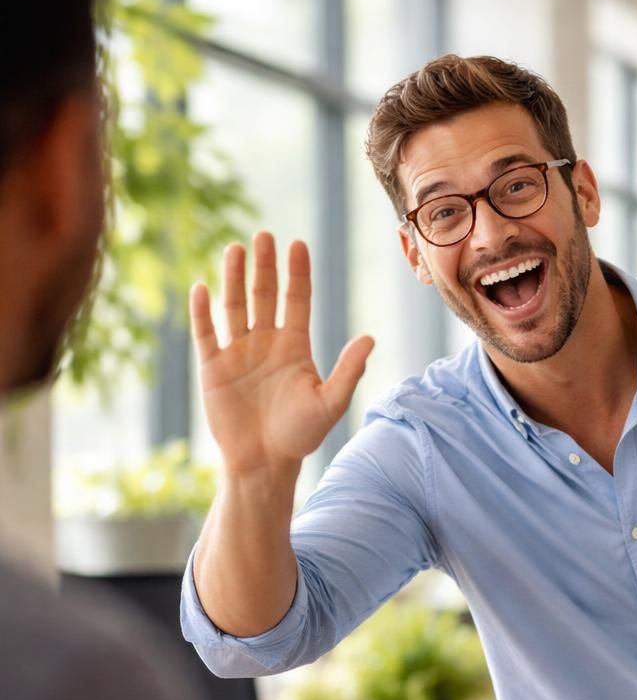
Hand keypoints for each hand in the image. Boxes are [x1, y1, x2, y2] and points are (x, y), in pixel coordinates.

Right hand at [190, 232, 373, 476]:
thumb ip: (348, 370)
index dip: (297, 273)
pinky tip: (203, 287)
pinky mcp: (213, 367)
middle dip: (264, 266)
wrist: (265, 463)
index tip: (297, 244)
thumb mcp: (329, 403)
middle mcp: (265, 342)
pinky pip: (206, 332)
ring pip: (234, 306)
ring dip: (234, 278)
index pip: (296, 299)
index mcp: (294, 345)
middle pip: (264, 294)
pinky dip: (203, 311)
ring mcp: (238, 352)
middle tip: (263, 236)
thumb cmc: (301, 435)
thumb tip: (370, 338)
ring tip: (235, 249)